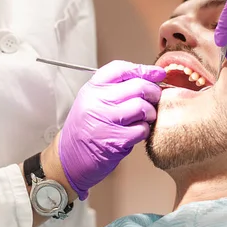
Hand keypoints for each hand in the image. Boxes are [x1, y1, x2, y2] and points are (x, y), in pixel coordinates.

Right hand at [58, 60, 165, 199]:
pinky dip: (145, 130)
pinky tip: (137, 132)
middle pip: (137, 86)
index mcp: (92, 88)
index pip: (121, 69)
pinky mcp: (116, 140)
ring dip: (151, 112)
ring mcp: (107, 120)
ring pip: (143, 107)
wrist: (70, 157)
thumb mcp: (92, 100)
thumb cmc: (85, 128)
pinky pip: (142, 128)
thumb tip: (148, 77)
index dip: (143, 69)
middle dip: (153, 91)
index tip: (157, 73)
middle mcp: (98, 101)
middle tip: (155, 97)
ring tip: (145, 117)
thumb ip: (115, 87)